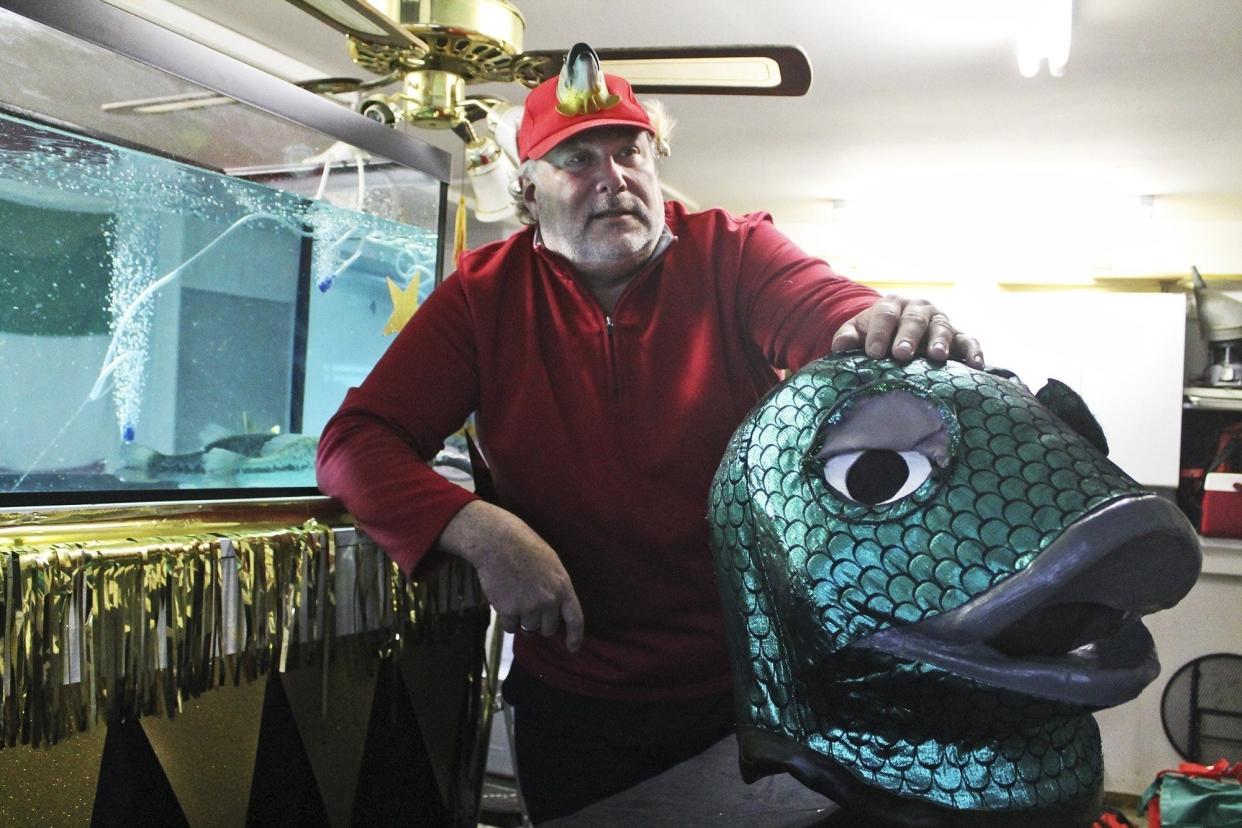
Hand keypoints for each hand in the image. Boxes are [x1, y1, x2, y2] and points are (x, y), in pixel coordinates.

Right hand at [437, 500, 583, 651]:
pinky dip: (507, 620)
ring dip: (521, 620)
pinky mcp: (509, 611)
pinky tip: (503, 600)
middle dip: (540, 624)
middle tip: (529, 608)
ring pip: (528, 629)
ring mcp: (529, 607)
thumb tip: (554, 610)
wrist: (497, 542)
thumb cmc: (524, 547)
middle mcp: (549, 600)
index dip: (575, 637)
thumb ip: (555, 588)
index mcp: (563, 586)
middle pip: (548, 629)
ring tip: (514, 596)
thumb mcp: (551, 564)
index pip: (575, 619)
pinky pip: (510, 628)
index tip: (573, 648)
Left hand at [831, 294, 982, 365]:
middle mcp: (918, 309)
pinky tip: (975, 364)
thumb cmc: (875, 336)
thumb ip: (848, 337)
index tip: (873, 353)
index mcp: (892, 305)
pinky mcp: (959, 336)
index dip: (879, 333)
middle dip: (908, 336)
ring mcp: (940, 321)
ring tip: (937, 356)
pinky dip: (973, 350)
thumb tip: (840, 346)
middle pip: (914, 320)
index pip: (885, 315)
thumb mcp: (859, 333)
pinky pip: (969, 341)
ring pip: (942, 327)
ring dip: (940, 341)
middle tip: (901, 354)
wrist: (900, 333)